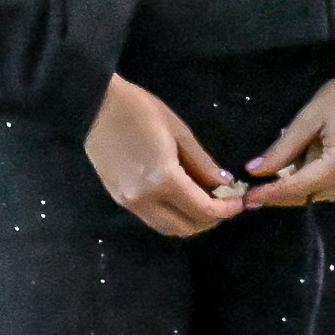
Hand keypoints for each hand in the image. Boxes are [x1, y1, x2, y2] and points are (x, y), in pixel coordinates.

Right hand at [84, 75, 245, 236]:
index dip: (227, 209)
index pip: (204, 210)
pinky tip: (178, 196)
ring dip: (189, 220)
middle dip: (210, 219)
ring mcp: (129, 202)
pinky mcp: (118, 199)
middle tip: (222, 201)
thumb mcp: (180, 133)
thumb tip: (224, 184)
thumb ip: (203, 164)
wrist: (95, 107)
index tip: (239, 200)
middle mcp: (145, 199)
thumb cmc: (140, 112)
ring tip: (201, 201)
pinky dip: (170, 214)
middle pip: (186, 227)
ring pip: (167, 228)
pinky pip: (151, 218)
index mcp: (164, 180)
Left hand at [240, 45, 334, 209]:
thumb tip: (255, 171)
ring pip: (317, 193)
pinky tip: (290, 170)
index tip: (245, 199)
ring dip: (292, 187)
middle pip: (308, 195)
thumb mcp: (309, 119)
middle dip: (279, 194)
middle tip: (248, 193)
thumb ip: (283, 149)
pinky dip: (307, 180)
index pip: (299, 186)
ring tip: (265, 181)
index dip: (271, 193)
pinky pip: (327, 185)